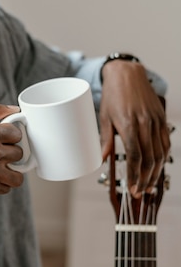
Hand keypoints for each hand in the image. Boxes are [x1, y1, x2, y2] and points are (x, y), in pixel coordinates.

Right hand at [0, 102, 24, 194]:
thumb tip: (15, 109)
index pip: (17, 133)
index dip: (10, 134)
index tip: (2, 136)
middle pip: (19, 152)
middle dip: (10, 150)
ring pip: (18, 175)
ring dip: (11, 170)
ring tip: (1, 165)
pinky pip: (7, 188)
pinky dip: (3, 183)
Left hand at [99, 60, 170, 196]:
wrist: (127, 74)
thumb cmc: (112, 95)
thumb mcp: (104, 117)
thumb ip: (104, 140)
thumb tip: (101, 160)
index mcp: (129, 124)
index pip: (136, 156)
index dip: (135, 175)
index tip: (132, 188)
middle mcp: (145, 124)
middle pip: (150, 159)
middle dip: (145, 179)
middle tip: (139, 192)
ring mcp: (155, 121)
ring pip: (160, 153)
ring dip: (156, 172)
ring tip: (148, 185)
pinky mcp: (161, 118)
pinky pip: (165, 142)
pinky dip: (163, 157)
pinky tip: (157, 167)